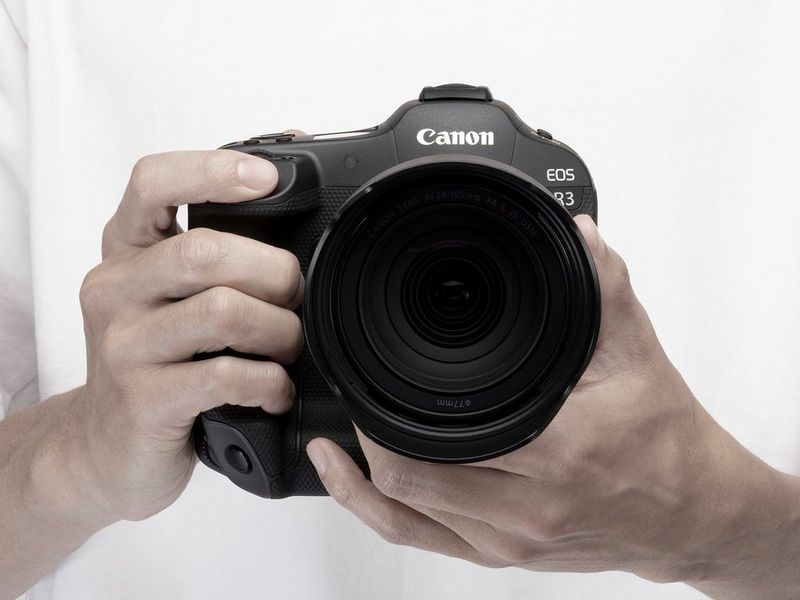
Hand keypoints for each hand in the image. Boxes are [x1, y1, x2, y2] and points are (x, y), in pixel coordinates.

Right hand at [33, 149, 303, 522]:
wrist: (104, 446)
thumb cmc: (155, 360)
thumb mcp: (170, 293)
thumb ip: (216, 243)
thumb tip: (282, 172)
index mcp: (126, 250)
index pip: (151, 183)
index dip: (212, 170)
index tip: (267, 179)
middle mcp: (116, 289)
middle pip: (207, 251)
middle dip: (276, 272)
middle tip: (295, 297)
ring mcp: (125, 346)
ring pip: (224, 311)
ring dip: (280, 330)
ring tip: (288, 347)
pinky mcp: (144, 400)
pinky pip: (225, 375)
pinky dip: (270, 382)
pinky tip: (275, 390)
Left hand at [307, 216, 799, 597]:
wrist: (691, 512)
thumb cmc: (666, 440)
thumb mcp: (637, 353)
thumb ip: (604, 288)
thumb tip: (577, 233)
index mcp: (558, 453)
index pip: (438, 438)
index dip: (385, 409)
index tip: (370, 371)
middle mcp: (527, 509)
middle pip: (406, 479)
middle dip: (366, 433)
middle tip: (355, 392)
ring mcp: (509, 541)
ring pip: (401, 514)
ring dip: (360, 472)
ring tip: (339, 431)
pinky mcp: (501, 555)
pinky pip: (417, 540)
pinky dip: (372, 510)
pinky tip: (348, 480)